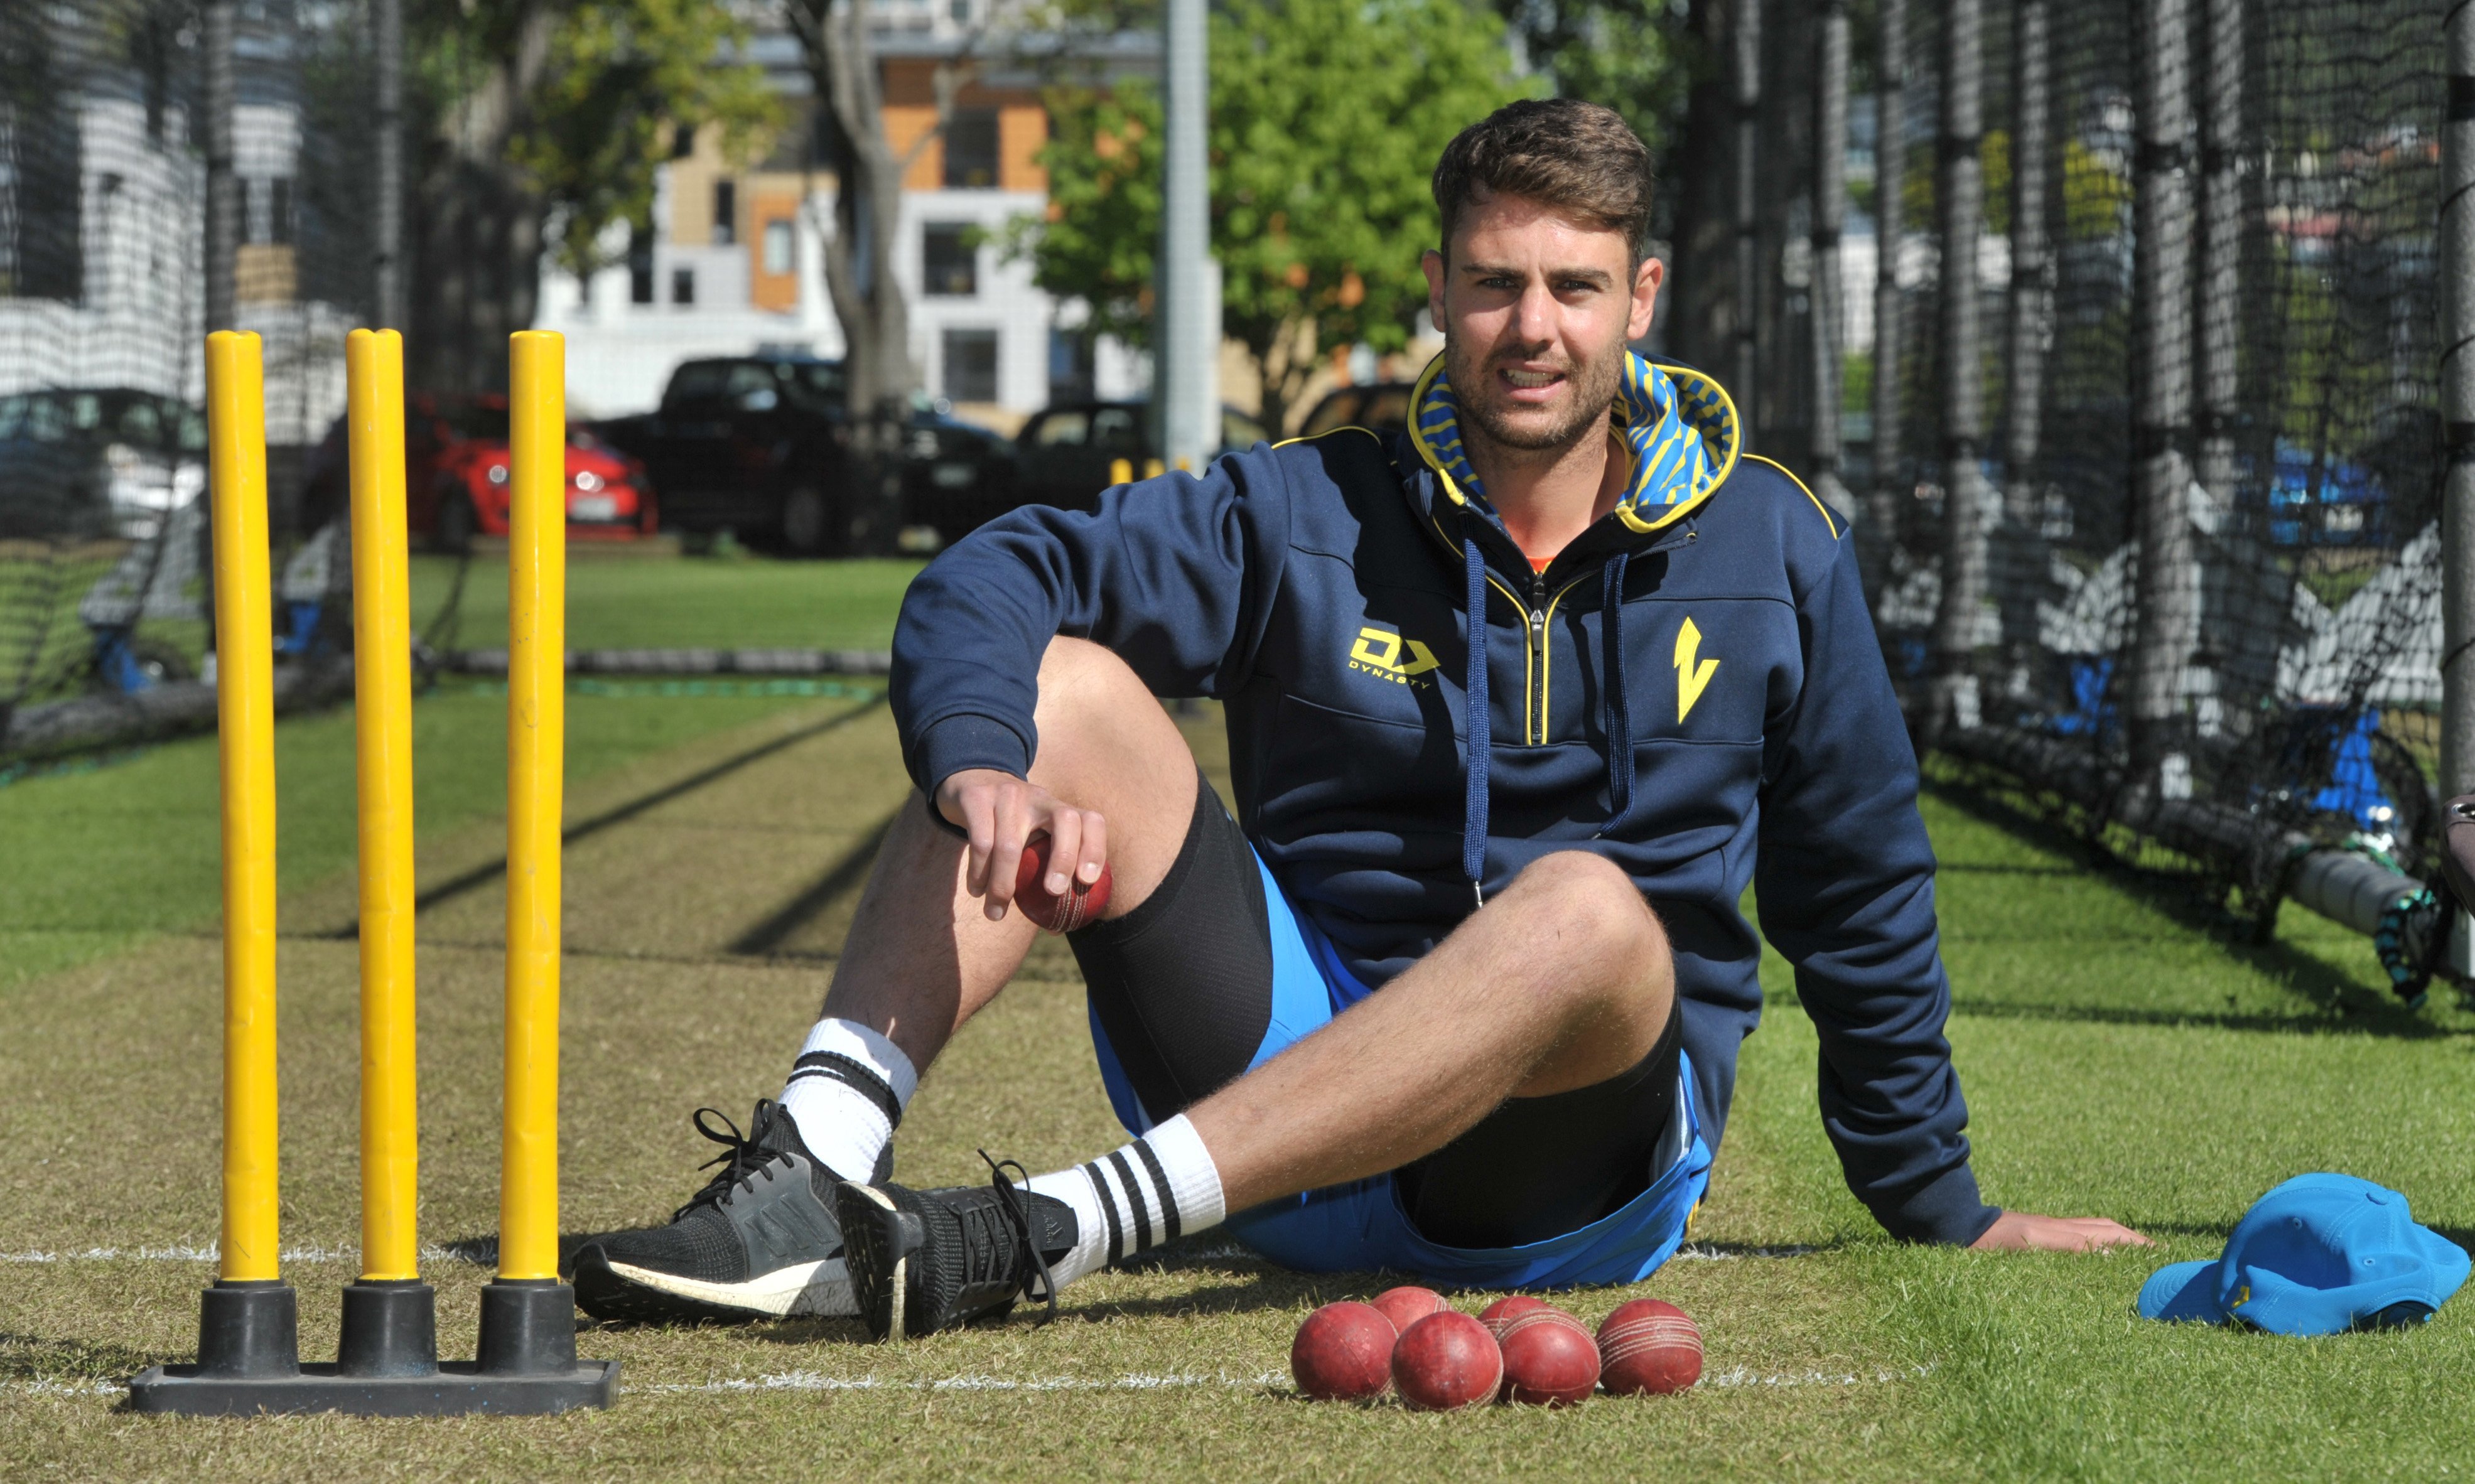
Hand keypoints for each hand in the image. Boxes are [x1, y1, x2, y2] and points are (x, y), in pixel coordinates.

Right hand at [934, 768, 1108, 922]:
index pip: (1090, 820)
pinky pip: (981, 842)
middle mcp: (1039, 797)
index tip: (1088, 881)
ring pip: (1011, 844)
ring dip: (1003, 886)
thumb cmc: (1008, 827)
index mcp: (1058, 808)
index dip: (1096, 849)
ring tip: (995, 913)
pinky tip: (977, 891)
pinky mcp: (977, 798)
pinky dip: (979, 873)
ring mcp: (1008, 794)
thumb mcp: (1030, 839)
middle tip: (1053, 893)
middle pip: (1065, 821)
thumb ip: (1042, 872)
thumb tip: (1056, 928)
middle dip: (1064, 859)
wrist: (968, 781)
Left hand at [1969, 1210, 2151, 1251]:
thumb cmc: (1994, 1238)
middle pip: (2105, 1230)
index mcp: (2066, 1230)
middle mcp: (2061, 1229)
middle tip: (2156, 1254)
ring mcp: (2049, 1233)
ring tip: (2133, 1254)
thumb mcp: (2034, 1241)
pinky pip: (2074, 1241)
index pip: (2111, 1235)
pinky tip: (2091, 1256)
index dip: (2136, 1244)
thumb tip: (2110, 1251)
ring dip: (2115, 1241)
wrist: (1959, 1228)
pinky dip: (2092, 1246)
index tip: (2162, 1253)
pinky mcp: (2035, 1239)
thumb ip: (2071, 1244)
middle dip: (2133, 1240)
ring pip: (2090, 1233)